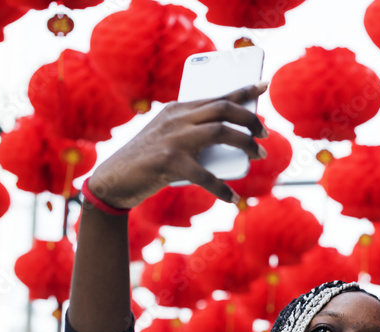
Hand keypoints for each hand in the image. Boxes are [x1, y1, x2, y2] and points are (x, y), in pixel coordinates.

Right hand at [85, 81, 268, 208]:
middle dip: (249, 119)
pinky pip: (204, 175)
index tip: (263, 85)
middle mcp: (176, 118)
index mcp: (177, 109)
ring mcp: (172, 139)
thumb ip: (196, 135)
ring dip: (244, 144)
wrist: (114, 180)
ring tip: (259, 156)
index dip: (243, 90)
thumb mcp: (172, 140)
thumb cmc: (149, 162)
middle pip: (222, 109)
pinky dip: (221, 188)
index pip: (216, 96)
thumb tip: (234, 143)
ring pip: (218, 132)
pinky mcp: (168, 162)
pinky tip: (233, 198)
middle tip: (265, 134)